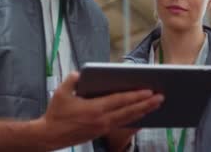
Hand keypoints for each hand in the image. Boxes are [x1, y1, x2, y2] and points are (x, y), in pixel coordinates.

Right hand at [38, 72, 162, 149]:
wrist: (49, 136)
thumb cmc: (55, 113)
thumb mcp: (61, 93)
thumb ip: (72, 80)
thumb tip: (81, 73)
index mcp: (94, 109)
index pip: (120, 101)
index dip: (136, 96)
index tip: (149, 91)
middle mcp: (102, 120)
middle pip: (129, 111)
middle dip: (146, 104)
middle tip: (161, 97)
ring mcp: (103, 128)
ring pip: (128, 119)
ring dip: (143, 111)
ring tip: (156, 105)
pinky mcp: (101, 132)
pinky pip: (122, 125)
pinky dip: (133, 119)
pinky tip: (142, 115)